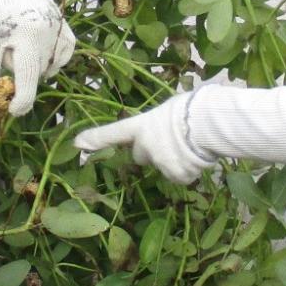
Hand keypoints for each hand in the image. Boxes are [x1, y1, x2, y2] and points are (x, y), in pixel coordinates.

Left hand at [0, 0, 76, 116]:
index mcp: (29, 38)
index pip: (29, 79)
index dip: (21, 100)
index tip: (12, 111)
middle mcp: (49, 33)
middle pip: (38, 71)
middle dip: (22, 76)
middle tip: (3, 61)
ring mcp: (58, 26)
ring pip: (53, 62)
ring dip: (38, 67)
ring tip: (18, 53)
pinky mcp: (61, 19)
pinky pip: (66, 47)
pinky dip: (56, 57)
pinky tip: (41, 56)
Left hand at [74, 94, 214, 184]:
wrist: (207, 124)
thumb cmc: (192, 110)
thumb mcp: (169, 110)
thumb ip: (158, 125)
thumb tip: (167, 132)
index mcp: (141, 125)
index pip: (113, 132)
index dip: (95, 139)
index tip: (78, 144)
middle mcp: (144, 145)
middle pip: (141, 156)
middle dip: (152, 153)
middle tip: (172, 142)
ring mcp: (157, 161)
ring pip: (164, 166)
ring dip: (175, 161)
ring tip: (191, 146)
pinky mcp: (173, 174)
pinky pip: (180, 176)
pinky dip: (188, 170)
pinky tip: (196, 157)